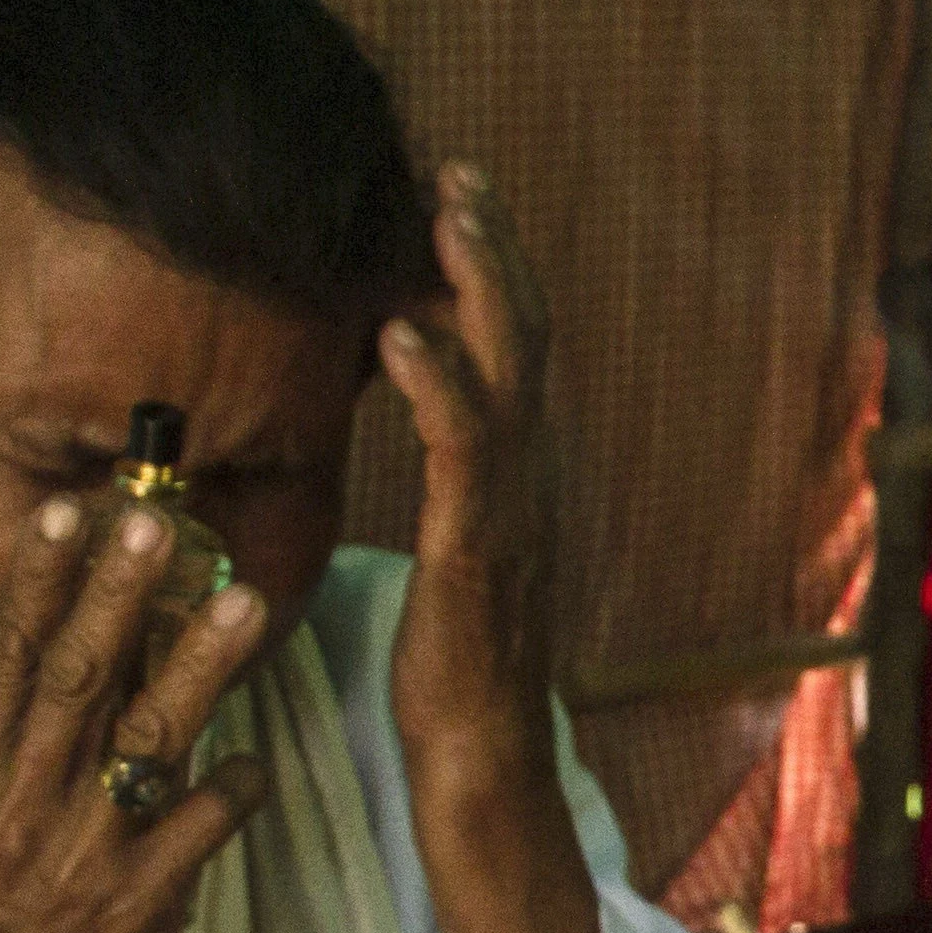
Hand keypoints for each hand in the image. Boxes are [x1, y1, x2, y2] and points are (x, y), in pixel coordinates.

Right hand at [0, 495, 278, 932]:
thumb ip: (11, 729)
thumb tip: (60, 626)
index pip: (7, 657)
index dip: (41, 582)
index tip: (71, 511)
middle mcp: (21, 805)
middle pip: (76, 679)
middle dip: (118, 594)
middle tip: (156, 522)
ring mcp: (82, 855)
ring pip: (146, 741)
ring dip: (199, 666)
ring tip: (243, 602)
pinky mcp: (139, 905)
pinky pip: (199, 829)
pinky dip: (233, 787)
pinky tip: (259, 757)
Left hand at [380, 161, 562, 802]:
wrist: (485, 761)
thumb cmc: (456, 669)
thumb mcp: (458, 553)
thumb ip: (457, 484)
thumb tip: (430, 429)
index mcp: (523, 474)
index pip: (517, 348)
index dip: (494, 269)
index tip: (459, 195)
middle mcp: (531, 478)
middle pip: (526, 336)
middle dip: (493, 248)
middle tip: (457, 172)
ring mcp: (512, 511)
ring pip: (507, 373)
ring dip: (477, 285)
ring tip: (445, 214)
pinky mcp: (476, 552)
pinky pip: (462, 453)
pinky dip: (436, 385)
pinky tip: (399, 334)